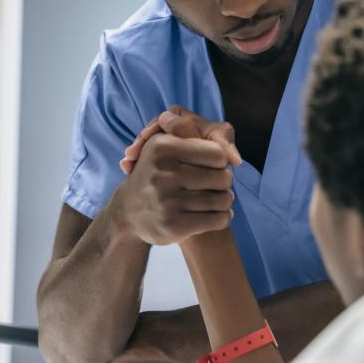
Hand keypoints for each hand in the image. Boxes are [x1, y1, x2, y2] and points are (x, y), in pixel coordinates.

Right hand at [114, 109, 240, 245]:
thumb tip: (235, 156)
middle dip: (225, 182)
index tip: (213, 165)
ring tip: (219, 200)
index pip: (218, 153)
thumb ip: (195, 136)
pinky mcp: (173, 225)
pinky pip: (217, 220)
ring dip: (226, 201)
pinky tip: (217, 215)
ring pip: (223, 200)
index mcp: (163, 147)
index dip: (221, 160)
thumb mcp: (165, 144)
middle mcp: (163, 172)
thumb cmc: (157, 172)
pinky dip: (223, 218)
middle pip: (224, 177)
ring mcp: (167, 200)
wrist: (128, 210)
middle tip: (217, 185)